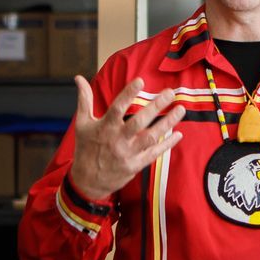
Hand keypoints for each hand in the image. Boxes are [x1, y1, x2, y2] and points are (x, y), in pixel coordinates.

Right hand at [65, 76, 184, 202]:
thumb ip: (84, 100)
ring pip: (151, 137)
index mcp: (104, 127)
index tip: (141, 81)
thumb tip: (78, 78)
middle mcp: (117, 140)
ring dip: (167, 123)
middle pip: (139, 121)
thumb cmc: (85, 149)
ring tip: (180, 109)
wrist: (87, 181)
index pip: (117, 108)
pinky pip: (154, 153)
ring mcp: (128, 153)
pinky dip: (167, 144)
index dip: (128, 94)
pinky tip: (178, 134)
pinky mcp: (135, 165)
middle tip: (170, 92)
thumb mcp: (82, 124)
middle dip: (156, 106)